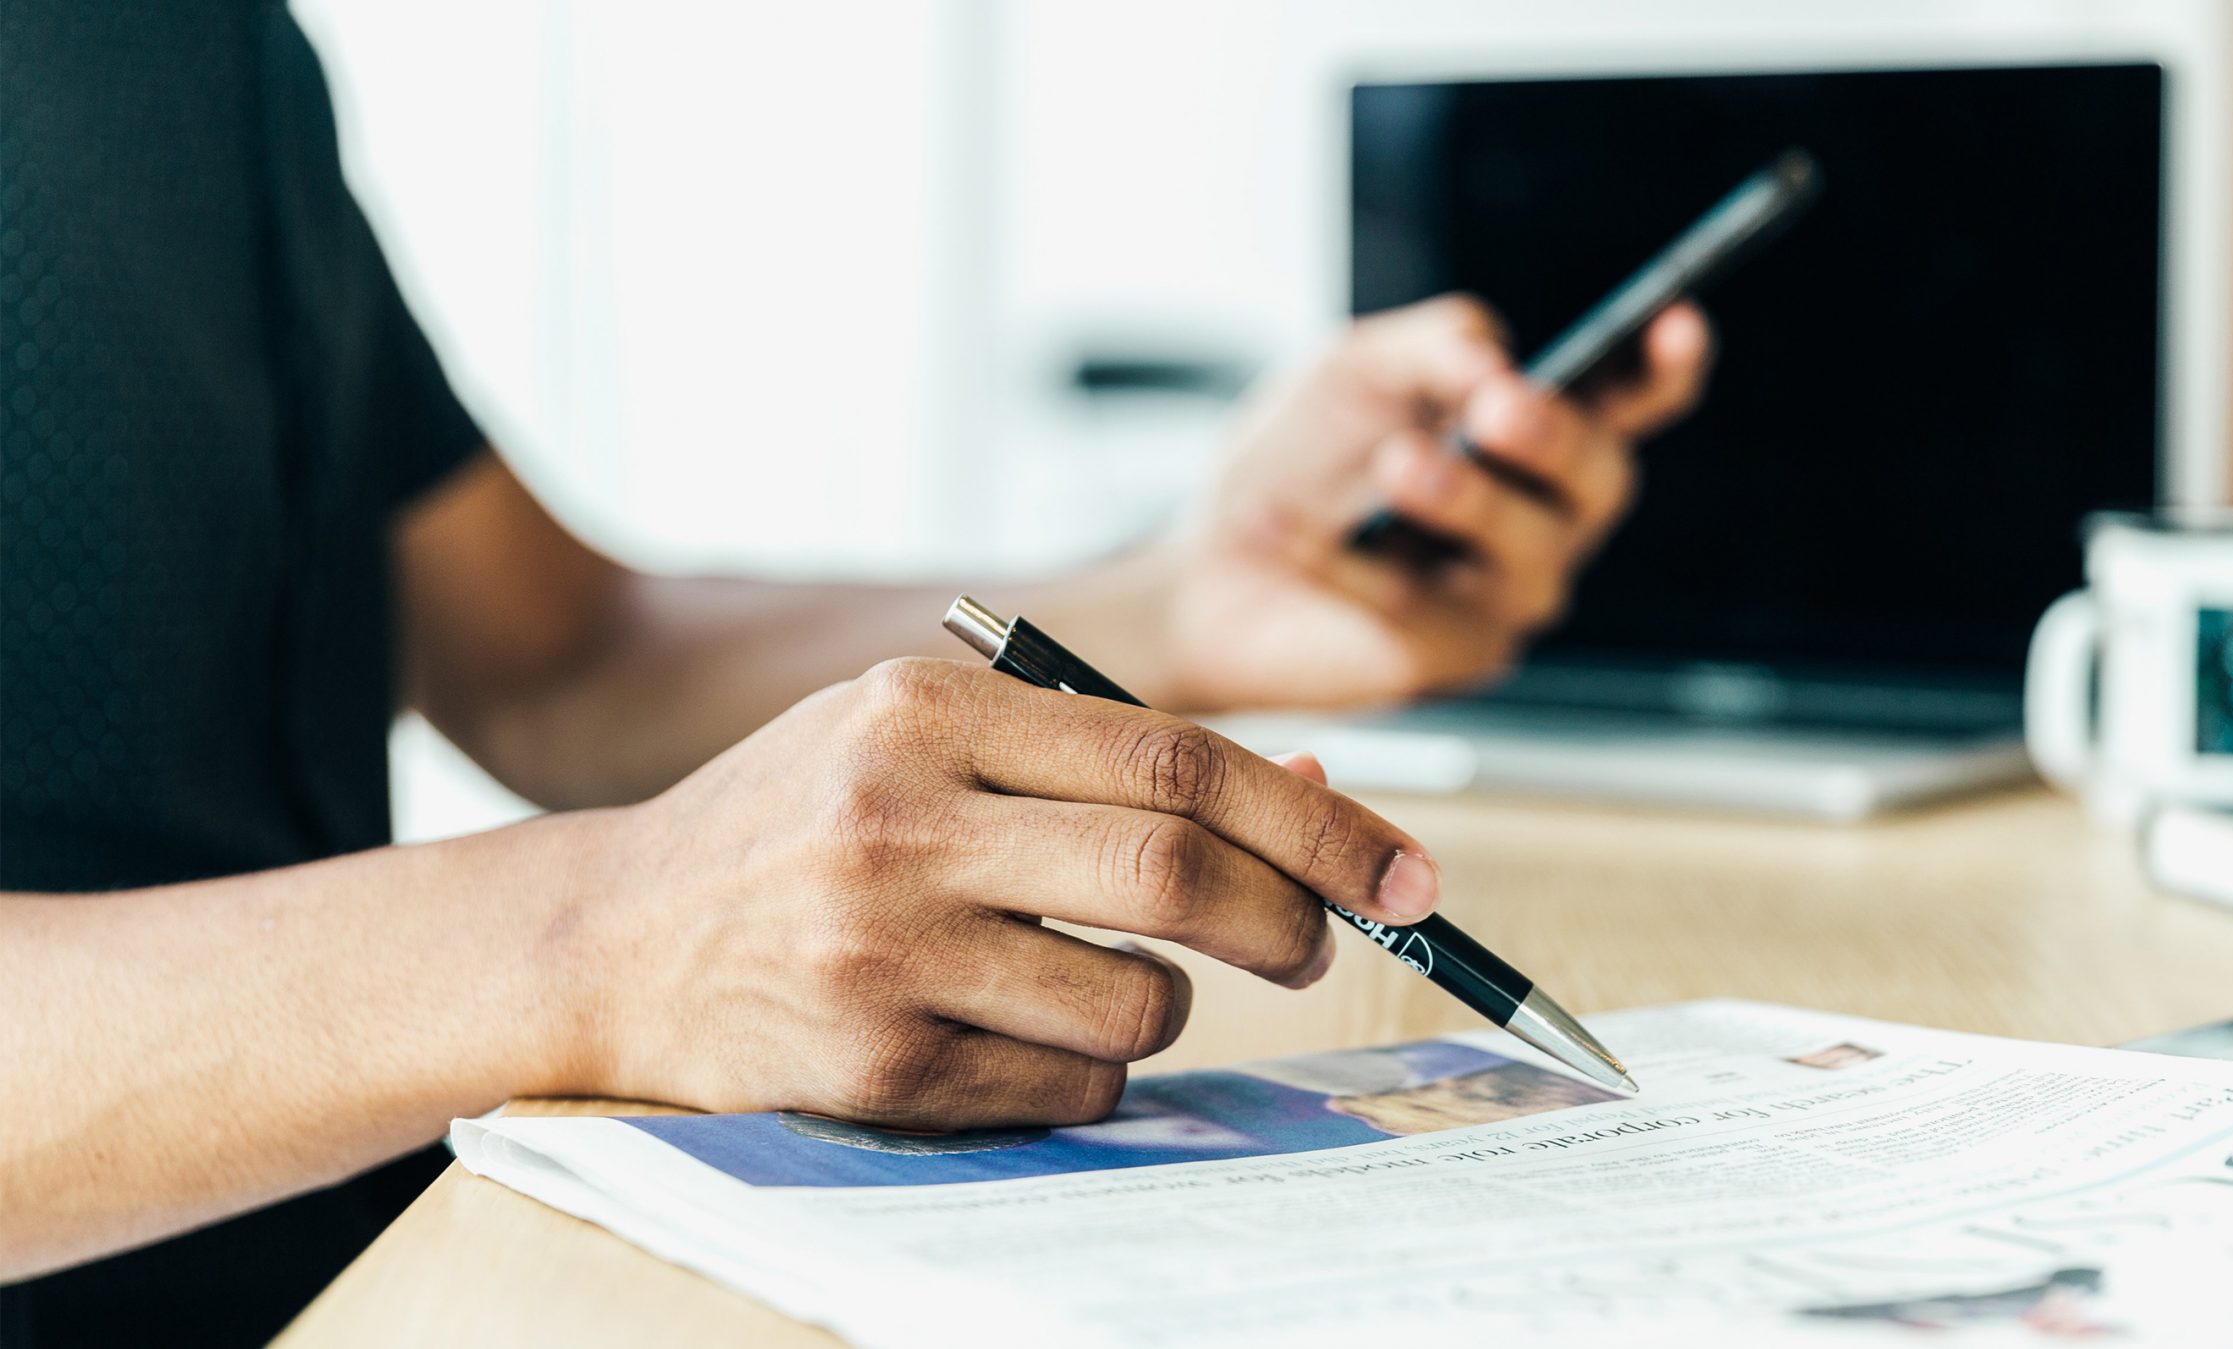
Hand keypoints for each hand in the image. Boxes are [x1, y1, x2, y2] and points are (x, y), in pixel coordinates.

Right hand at [566, 658, 1439, 1127]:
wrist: (608, 938)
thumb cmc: (801, 829)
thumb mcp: (927, 745)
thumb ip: (1102, 761)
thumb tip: (1319, 793)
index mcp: (925, 711)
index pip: (1176, 760)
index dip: (1316, 822)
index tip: (1403, 870)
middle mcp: (899, 818)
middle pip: (1177, 873)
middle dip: (1293, 919)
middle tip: (1321, 944)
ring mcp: (880, 949)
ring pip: (1136, 1002)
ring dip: (1169, 1009)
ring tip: (1106, 984)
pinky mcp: (869, 1064)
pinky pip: (1067, 1087)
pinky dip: (1092, 1072)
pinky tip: (1023, 1036)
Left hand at [1152, 294, 1710, 709]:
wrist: (1214, 563)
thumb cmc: (1302, 459)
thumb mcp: (1360, 366)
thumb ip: (1436, 344)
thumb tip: (1500, 364)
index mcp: (1539, 435)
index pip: (1633, 401)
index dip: (1667, 368)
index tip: (1678, 325)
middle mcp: (1548, 517)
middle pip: (1601, 479)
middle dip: (1557, 437)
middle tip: (1497, 409)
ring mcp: (1509, 594)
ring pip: (1530, 551)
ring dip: (1468, 499)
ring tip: (1399, 464)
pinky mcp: (1451, 658)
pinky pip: (1419, 607)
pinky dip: (1346, 562)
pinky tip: (1277, 523)